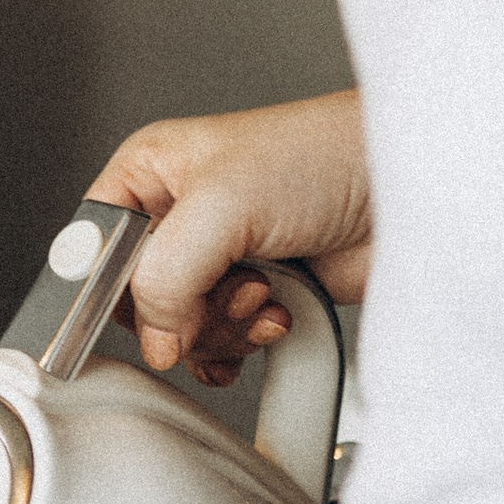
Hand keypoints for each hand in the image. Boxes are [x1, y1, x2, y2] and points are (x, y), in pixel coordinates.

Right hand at [88, 93, 370, 385]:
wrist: (406, 189)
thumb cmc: (324, 156)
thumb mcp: (222, 204)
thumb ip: (167, 275)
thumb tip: (155, 339)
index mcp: (151, 172)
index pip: (96, 246)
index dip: (112, 287)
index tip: (145, 312)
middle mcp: (180, 216)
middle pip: (139, 301)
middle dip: (182, 311)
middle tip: (221, 288)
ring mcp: (221, 259)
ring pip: (182, 330)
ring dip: (224, 327)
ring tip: (261, 291)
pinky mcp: (260, 294)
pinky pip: (224, 346)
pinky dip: (247, 344)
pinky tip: (274, 315)